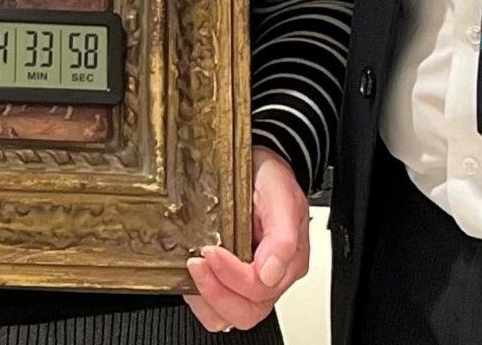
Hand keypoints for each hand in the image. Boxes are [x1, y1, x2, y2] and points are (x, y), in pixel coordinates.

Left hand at [184, 147, 309, 332]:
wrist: (260, 165)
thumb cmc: (272, 178)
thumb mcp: (281, 196)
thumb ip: (282, 237)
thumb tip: (271, 273)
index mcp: (289, 262)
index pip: (260, 288)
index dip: (232, 276)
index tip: (212, 251)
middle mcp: (273, 277)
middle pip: (247, 311)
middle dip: (216, 291)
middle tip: (197, 263)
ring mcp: (252, 281)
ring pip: (231, 316)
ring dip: (207, 299)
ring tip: (193, 271)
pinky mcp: (232, 281)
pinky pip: (218, 309)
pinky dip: (202, 301)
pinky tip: (192, 280)